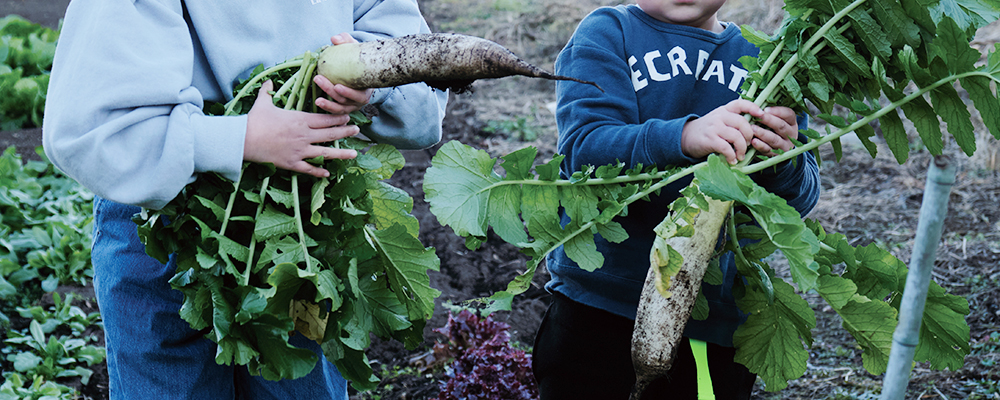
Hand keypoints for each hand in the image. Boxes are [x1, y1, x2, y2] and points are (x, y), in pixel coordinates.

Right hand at [244, 80, 358, 177]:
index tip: (348, 117)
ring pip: (325, 153)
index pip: (325, 118)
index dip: (338, 118)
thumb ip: (268, 92)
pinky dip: (319, 172)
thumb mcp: (263, 103)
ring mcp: (299, 151)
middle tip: (357, 130)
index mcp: (300, 120)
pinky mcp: (292, 163)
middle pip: (330, 134)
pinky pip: (309, 169)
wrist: (243, 139)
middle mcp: (304, 135)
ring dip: (341, 153)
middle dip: (345, 131)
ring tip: (354, 154)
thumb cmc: (254, 120)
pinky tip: (328, 174)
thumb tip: (268, 81)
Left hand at [312, 33, 373, 113]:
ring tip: (317, 99)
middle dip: (331, 92)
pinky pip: (335, 112)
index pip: (360, 95)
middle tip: (318, 79)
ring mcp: (352, 106)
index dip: (349, 92)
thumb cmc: (357, 58)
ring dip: (328, 105)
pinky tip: (318, 103)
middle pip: (346, 101)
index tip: (337, 86)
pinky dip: (327, 109)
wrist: (358, 67)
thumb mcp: (354, 48)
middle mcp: (360, 100)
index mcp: (367, 89)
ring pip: (340, 108)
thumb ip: (345, 40)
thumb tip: (334, 39)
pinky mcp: (344, 108)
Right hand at [681, 99, 764, 163]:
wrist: (685, 137)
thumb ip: (732, 120)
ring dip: (742, 148)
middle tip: (749, 144)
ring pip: (736, 136)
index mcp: (724, 110)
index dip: (752, 107)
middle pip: (742, 123)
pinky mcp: (710, 140)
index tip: (761, 114)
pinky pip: (726, 148)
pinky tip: (732, 160)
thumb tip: (753, 129)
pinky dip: (732, 156)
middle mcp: (719, 116)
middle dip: (749, 135)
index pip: (740, 103)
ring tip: (741, 155)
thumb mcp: (718, 120)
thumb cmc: (706, 130)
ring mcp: (714, 127)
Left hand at [748, 106, 796, 156]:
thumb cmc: (772, 131)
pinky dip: (761, 146)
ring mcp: (785, 146)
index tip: (765, 109)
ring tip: (752, 129)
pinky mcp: (777, 156)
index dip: (778, 111)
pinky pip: (769, 150)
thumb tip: (755, 103)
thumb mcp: (775, 121)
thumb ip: (769, 114)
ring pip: (775, 139)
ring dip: (763, 133)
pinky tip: (753, 141)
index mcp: (792, 123)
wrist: (777, 152)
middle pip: (781, 126)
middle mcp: (791, 134)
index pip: (789, 114)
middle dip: (769, 120)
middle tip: (757, 116)